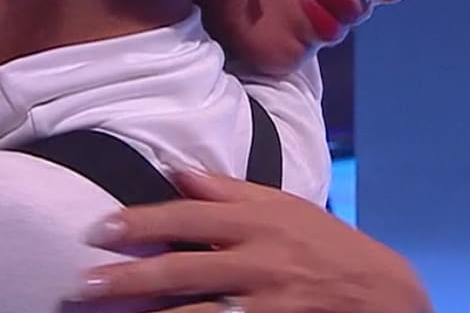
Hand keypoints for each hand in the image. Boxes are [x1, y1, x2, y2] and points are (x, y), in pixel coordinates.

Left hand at [79, 170, 433, 312]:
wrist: (385, 292)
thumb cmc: (325, 242)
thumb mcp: (281, 204)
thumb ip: (225, 190)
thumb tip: (174, 170)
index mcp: (256, 220)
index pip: (186, 215)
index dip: (140, 222)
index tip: (98, 229)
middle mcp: (258, 260)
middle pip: (183, 269)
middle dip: (129, 278)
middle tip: (84, 285)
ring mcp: (266, 302)